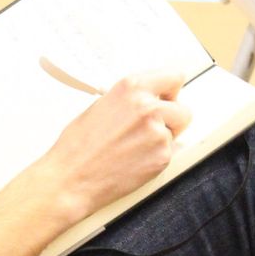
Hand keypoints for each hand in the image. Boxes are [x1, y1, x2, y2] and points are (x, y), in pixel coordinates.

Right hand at [31, 70, 191, 222]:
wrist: (72, 178)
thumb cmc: (78, 146)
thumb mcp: (100, 106)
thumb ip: (129, 100)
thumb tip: (146, 100)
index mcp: (131, 88)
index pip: (174, 78)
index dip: (171, 90)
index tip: (168, 97)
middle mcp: (148, 107)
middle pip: (183, 108)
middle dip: (172, 118)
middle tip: (153, 128)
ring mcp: (158, 132)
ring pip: (176, 133)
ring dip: (163, 139)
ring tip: (136, 147)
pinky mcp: (162, 156)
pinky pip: (169, 153)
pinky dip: (156, 157)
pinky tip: (135, 160)